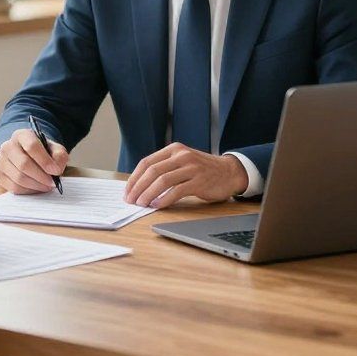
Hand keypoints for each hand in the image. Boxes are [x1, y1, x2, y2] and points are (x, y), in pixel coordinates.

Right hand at [0, 127, 68, 194]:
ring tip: (46, 186)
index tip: (56, 171)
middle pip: (24, 164)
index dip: (45, 160)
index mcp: (22, 135)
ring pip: (19, 177)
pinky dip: (28, 191)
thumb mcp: (55, 149)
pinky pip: (14, 187)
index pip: (31, 146)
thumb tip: (55, 170)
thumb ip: (59, 156)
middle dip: (41, 176)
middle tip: (52, 183)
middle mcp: (8, 146)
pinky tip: (36, 188)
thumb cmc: (43, 153)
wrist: (30, 157)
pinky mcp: (0, 176)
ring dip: (36, 185)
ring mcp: (1, 161)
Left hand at [124, 144, 248, 207]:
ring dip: (148, 194)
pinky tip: (157, 206)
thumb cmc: (202, 170)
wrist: (229, 172)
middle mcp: (181, 155)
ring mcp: (191, 168)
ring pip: (162, 180)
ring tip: (141, 204)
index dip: (134, 178)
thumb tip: (140, 185)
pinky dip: (164, 199)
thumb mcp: (182, 162)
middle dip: (138, 187)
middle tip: (131, 200)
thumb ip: (165, 168)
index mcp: (174, 149)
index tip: (127, 191)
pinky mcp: (199, 181)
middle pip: (152, 171)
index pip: (147, 162)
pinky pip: (177, 191)